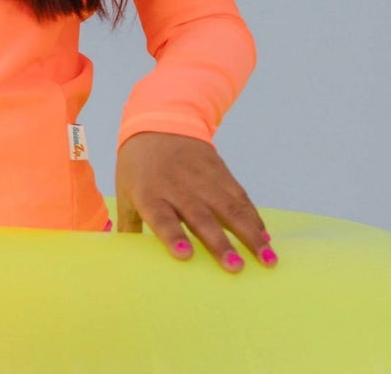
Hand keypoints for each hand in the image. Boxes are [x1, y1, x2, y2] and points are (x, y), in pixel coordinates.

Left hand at [115, 132, 276, 272]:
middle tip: (235, 268)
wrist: (159, 122)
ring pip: (229, 208)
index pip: (161, 217)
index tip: (184, 255)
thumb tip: (123, 261)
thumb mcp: (124, 192)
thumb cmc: (138, 165)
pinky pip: (240, 196)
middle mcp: (178, 187)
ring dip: (250, 234)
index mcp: (150, 194)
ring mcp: (202, 178)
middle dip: (219, 243)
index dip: (172, 235)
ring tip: (267, 258)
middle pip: (201, 217)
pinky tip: (264, 236)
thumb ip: (128, 225)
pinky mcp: (220, 171)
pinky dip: (254, 217)